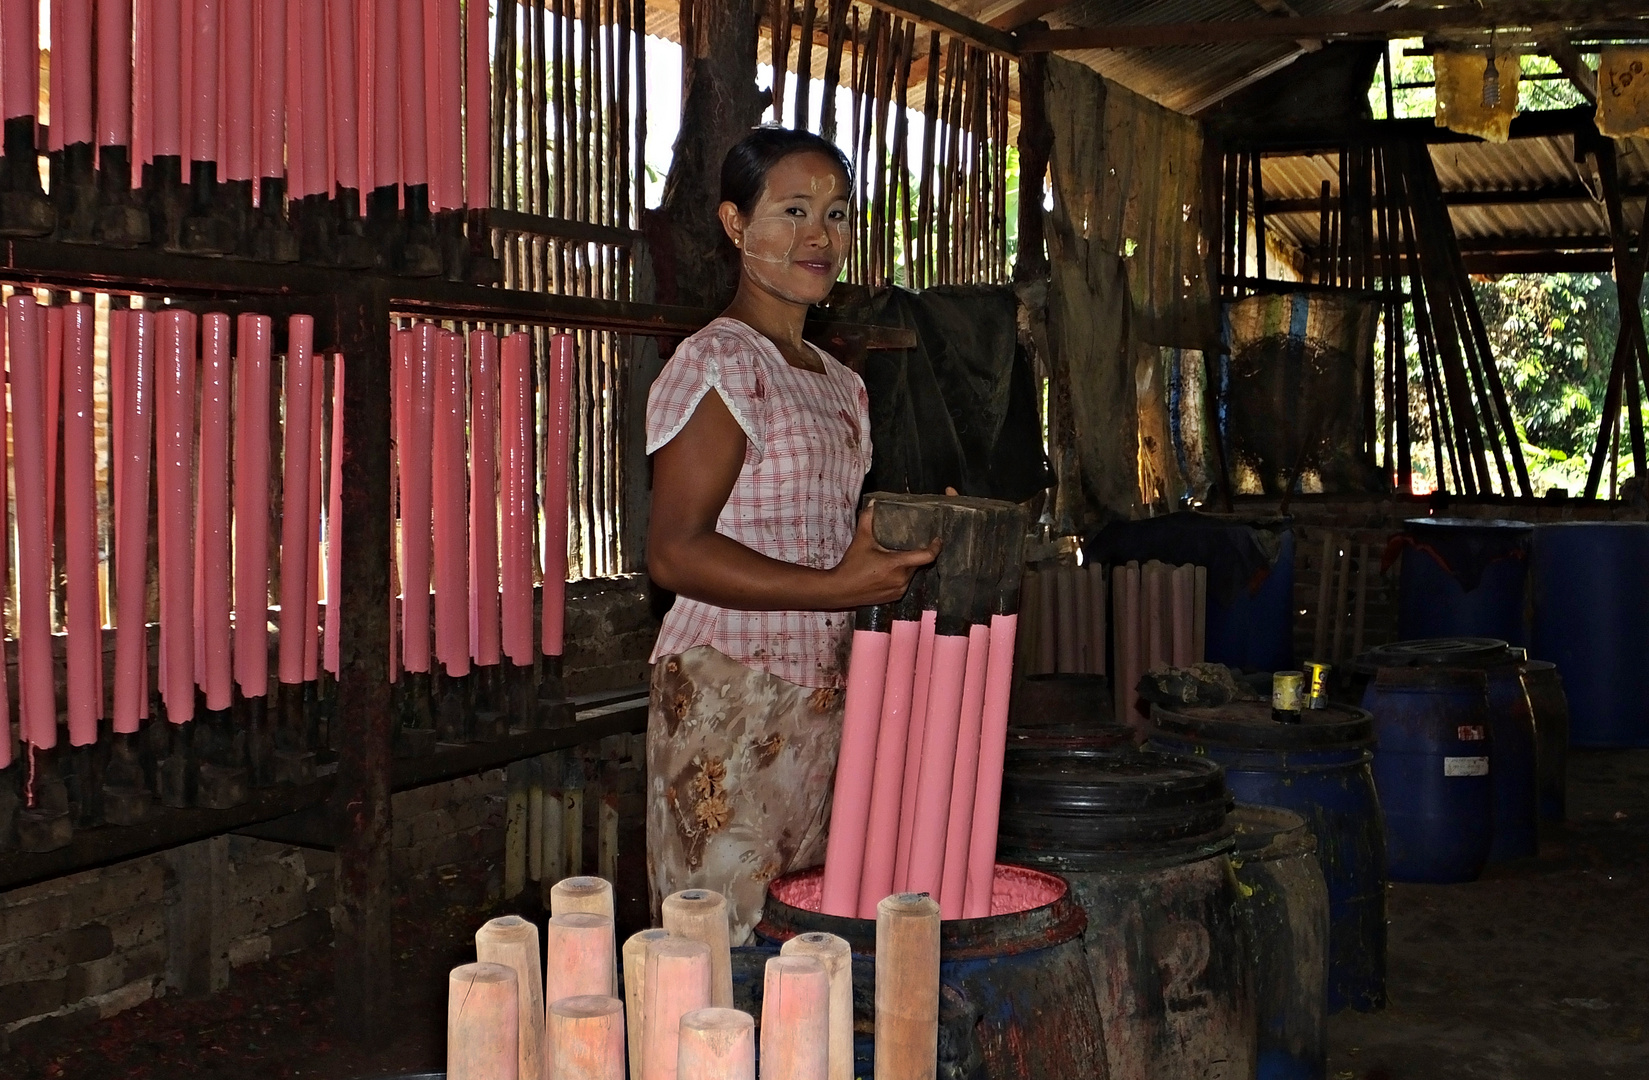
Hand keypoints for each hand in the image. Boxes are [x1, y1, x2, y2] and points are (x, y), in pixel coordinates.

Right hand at [826, 507, 941, 607]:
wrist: (840, 590)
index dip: (935, 547)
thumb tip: (873, 504)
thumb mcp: (860, 540)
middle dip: (916, 554)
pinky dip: (901, 576)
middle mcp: (902, 579)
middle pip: (918, 564)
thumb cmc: (852, 565)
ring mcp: (899, 590)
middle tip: (912, 543)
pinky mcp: (894, 598)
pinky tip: (891, 570)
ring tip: (899, 555)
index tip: (938, 539)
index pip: (926, 557)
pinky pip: (904, 584)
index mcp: (898, 564)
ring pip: (911, 574)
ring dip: (908, 565)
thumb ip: (867, 520)